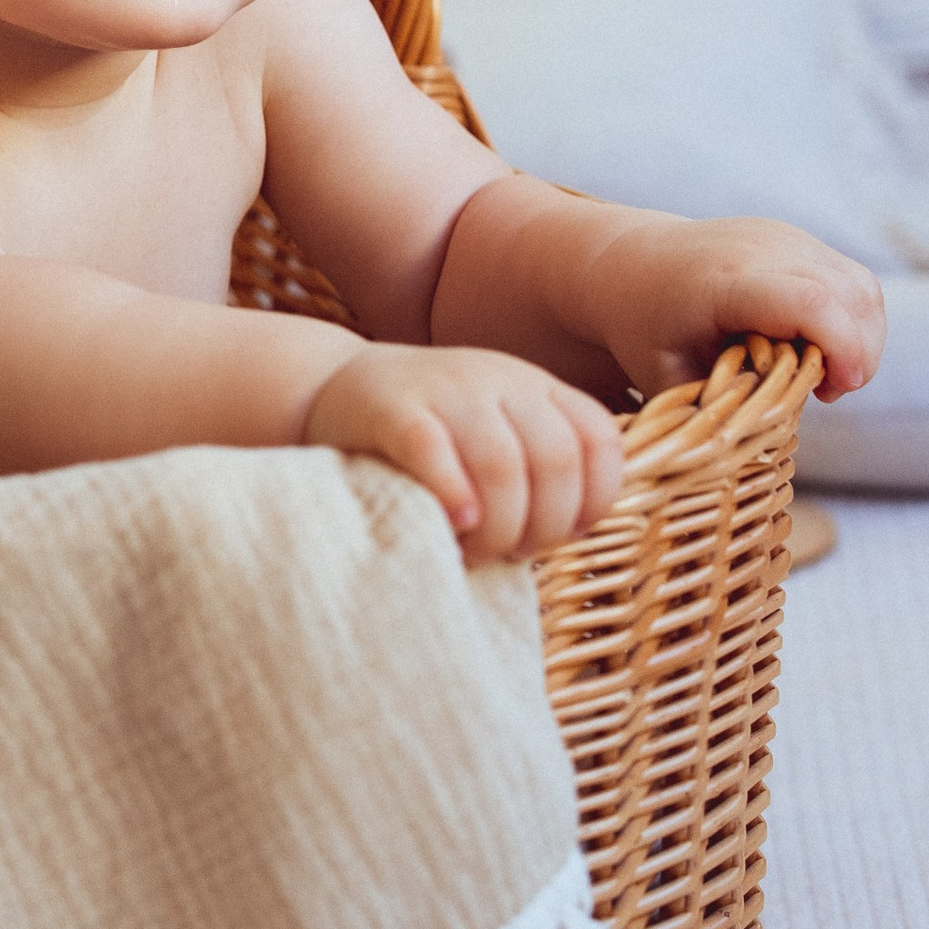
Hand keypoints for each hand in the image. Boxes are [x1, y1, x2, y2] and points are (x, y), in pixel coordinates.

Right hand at [305, 344, 623, 561]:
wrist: (330, 388)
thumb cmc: (427, 435)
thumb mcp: (495, 430)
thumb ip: (537, 464)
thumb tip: (575, 530)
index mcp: (534, 385)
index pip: (598, 439)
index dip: (593, 499)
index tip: (560, 534)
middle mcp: (498, 377)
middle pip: (555, 459)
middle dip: (542, 525)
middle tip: (509, 551)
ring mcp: (444, 387)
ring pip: (502, 463)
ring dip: (498, 526)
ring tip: (474, 550)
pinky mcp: (390, 407)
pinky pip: (433, 451)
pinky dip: (451, 495)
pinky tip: (452, 524)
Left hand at [583, 216, 887, 406]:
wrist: (628, 261)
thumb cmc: (642, 326)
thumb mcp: (664, 376)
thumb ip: (718, 404)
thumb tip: (773, 428)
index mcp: (724, 281)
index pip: (809, 302)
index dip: (842, 348)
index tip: (832, 393)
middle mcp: (763, 248)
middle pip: (850, 295)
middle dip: (858, 356)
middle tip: (825, 393)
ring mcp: (785, 237)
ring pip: (862, 287)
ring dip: (862, 339)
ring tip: (822, 374)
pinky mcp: (798, 240)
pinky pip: (852, 279)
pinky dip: (853, 320)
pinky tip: (819, 348)